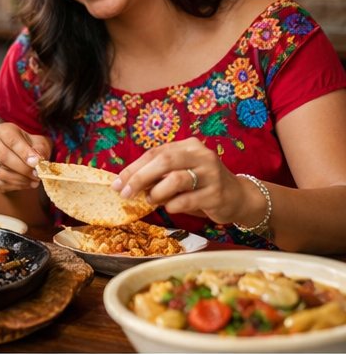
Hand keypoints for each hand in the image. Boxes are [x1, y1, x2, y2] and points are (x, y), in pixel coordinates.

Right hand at [0, 122, 51, 192]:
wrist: (17, 154)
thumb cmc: (29, 147)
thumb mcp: (38, 143)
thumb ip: (40, 150)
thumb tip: (38, 160)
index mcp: (2, 130)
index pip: (11, 141)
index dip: (24, 153)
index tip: (36, 163)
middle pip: (3, 156)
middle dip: (22, 168)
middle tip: (36, 175)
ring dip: (18, 180)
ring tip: (33, 182)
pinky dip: (11, 186)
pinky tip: (23, 184)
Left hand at [111, 138, 263, 225]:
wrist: (236, 197)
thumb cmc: (199, 185)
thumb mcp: (179, 173)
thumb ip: (157, 174)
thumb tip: (123, 182)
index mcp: (189, 146)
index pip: (155, 152)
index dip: (133, 168)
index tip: (117, 183)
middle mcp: (202, 155)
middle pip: (164, 161)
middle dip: (139, 178)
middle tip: (125, 194)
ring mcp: (211, 174)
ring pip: (175, 180)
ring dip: (156, 193)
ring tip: (152, 200)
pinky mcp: (216, 194)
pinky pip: (185, 201)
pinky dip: (171, 206)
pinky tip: (171, 207)